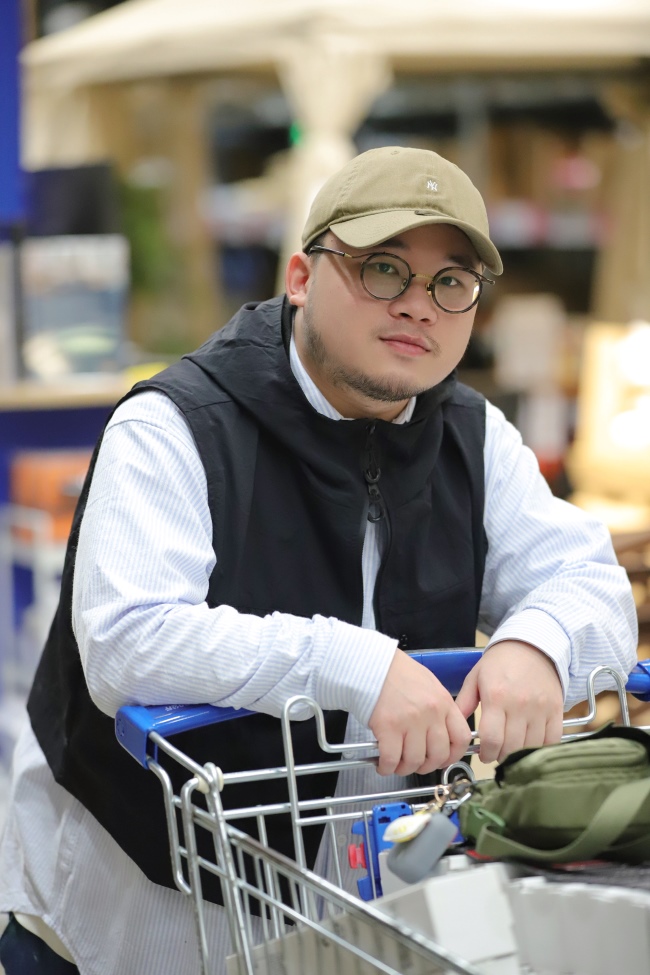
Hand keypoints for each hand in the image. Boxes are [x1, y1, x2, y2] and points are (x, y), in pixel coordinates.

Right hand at [368, 650, 471, 775]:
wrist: (371, 664)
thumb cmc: (396, 672)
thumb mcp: (428, 685)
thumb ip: (439, 709)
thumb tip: (440, 734)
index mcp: (443, 702)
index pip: (461, 738)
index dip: (453, 755)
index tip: (442, 760)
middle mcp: (431, 713)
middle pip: (439, 755)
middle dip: (427, 766)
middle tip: (417, 764)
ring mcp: (410, 721)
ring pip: (415, 761)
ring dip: (405, 768)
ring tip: (397, 764)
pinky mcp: (388, 727)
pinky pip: (391, 759)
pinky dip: (386, 767)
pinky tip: (382, 764)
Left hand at [455, 640, 563, 763]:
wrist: (532, 645)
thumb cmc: (499, 662)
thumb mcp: (476, 677)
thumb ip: (464, 703)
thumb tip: (454, 728)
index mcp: (496, 697)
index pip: (492, 739)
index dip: (486, 753)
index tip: (484, 755)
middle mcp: (519, 705)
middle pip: (511, 747)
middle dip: (501, 756)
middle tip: (497, 753)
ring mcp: (540, 708)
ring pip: (531, 746)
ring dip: (520, 754)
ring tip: (512, 749)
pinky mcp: (557, 709)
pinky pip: (552, 739)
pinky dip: (541, 747)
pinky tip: (531, 744)